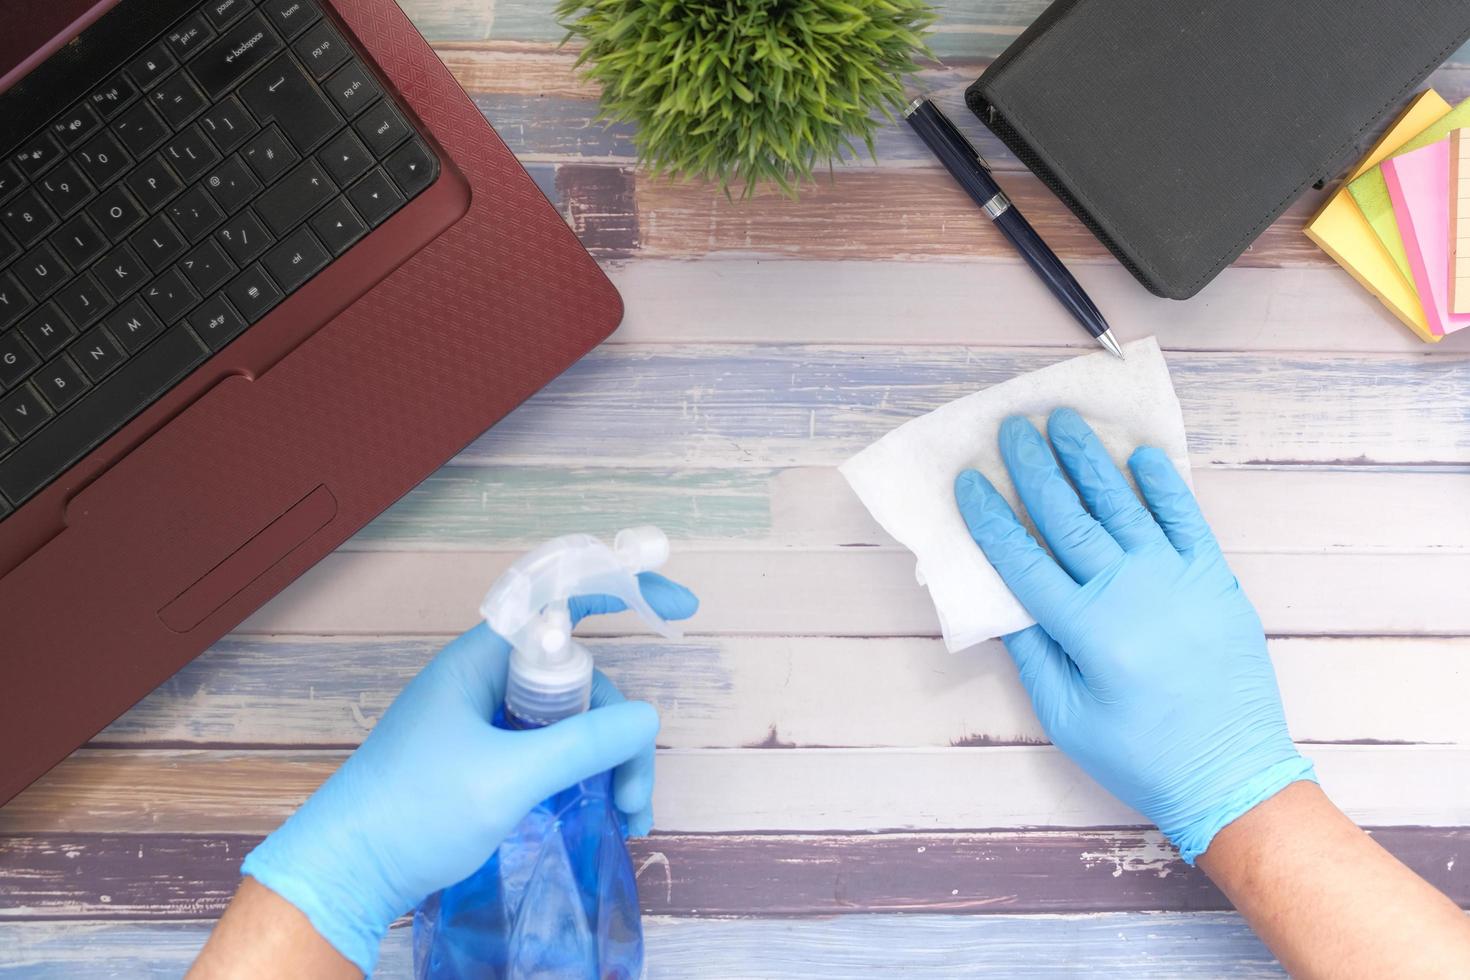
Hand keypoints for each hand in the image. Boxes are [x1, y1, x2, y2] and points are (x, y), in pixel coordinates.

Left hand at [239, 573, 697, 973]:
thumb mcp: (506, 778)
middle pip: (584, 681)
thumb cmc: (412, 812)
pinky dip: (586, 780)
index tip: (681, 608)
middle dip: (621, 732)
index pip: (561, 600)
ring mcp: (490, 723)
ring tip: (629, 820)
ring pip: (575, 722)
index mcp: (483, 661)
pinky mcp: (490, 761)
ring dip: (610, 764)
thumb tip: (648, 719)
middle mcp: (490, 682)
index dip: (623, 590)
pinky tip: (609, 819)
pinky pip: (555, 753)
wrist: (347, 874)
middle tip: (633, 796)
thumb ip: (581, 745)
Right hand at [953, 408, 1312, 863]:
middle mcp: (1127, 592)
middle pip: (1067, 517)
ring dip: (1088, 459)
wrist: (1232, 774)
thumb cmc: (1141, 756)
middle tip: (1011, 428)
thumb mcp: (1067, 716)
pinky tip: (1140, 455)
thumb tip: (998, 600)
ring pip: (1121, 505)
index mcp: (1085, 629)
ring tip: (1063, 421)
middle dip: (1034, 468)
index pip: (1022, 559)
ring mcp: (1176, 579)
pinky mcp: (1215, 578)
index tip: (968, 481)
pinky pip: (1185, 519)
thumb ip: (1032, 654)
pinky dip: (1162, 485)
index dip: (990, 517)